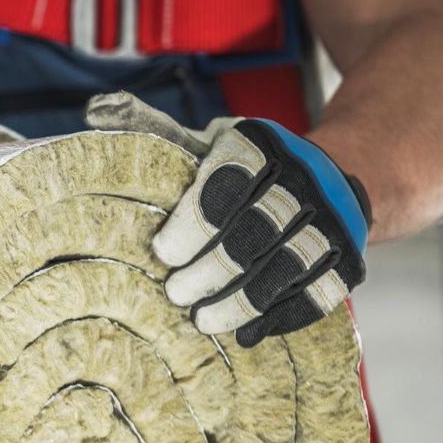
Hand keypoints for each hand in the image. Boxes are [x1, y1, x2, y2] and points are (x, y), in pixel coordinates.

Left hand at [85, 92, 371, 346]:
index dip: (191, 226)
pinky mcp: (348, 261)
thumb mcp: (204, 143)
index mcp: (261, 147)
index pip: (225, 186)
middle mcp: (302, 180)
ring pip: (284, 267)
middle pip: (253, 233)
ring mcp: (331, 221)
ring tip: (203, 319)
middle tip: (176, 292)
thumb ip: (154, 131)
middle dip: (209, 270)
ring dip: (239, 300)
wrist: (330, 180)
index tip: (162, 253)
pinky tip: (245, 331)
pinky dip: (277, 317)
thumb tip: (94, 110)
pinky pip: (315, 295)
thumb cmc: (243, 170)